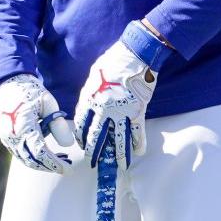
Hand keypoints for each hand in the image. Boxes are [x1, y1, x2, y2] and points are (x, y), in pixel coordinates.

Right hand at [0, 74, 77, 172]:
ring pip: (24, 159)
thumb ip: (58, 123)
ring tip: (59, 162)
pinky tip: (46, 156)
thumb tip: (68, 145)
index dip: (53, 163)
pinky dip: (33, 158)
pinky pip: (19, 153)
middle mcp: (11, 135)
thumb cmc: (30, 90)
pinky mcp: (5, 137)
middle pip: (31, 159)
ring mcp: (6, 137)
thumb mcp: (48, 103)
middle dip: (49, 167)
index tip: (67, 169)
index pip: (40, 152)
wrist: (8, 83)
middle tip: (66, 168)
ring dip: (41, 164)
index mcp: (22, 126)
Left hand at [75, 23, 158, 167]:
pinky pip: (138, 131)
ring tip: (118, 166)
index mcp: (90, 99)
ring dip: (118, 155)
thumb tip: (86, 106)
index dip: (82, 137)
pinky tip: (138, 152)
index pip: (82, 124)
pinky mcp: (138, 110)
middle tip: (93, 162)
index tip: (83, 144)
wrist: (135, 54)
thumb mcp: (94, 76)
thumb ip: (89, 93)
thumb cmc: (112, 61)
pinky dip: (139, 143)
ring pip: (118, 139)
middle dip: (94, 152)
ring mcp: (121, 111)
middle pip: (97, 136)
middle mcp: (104, 109)